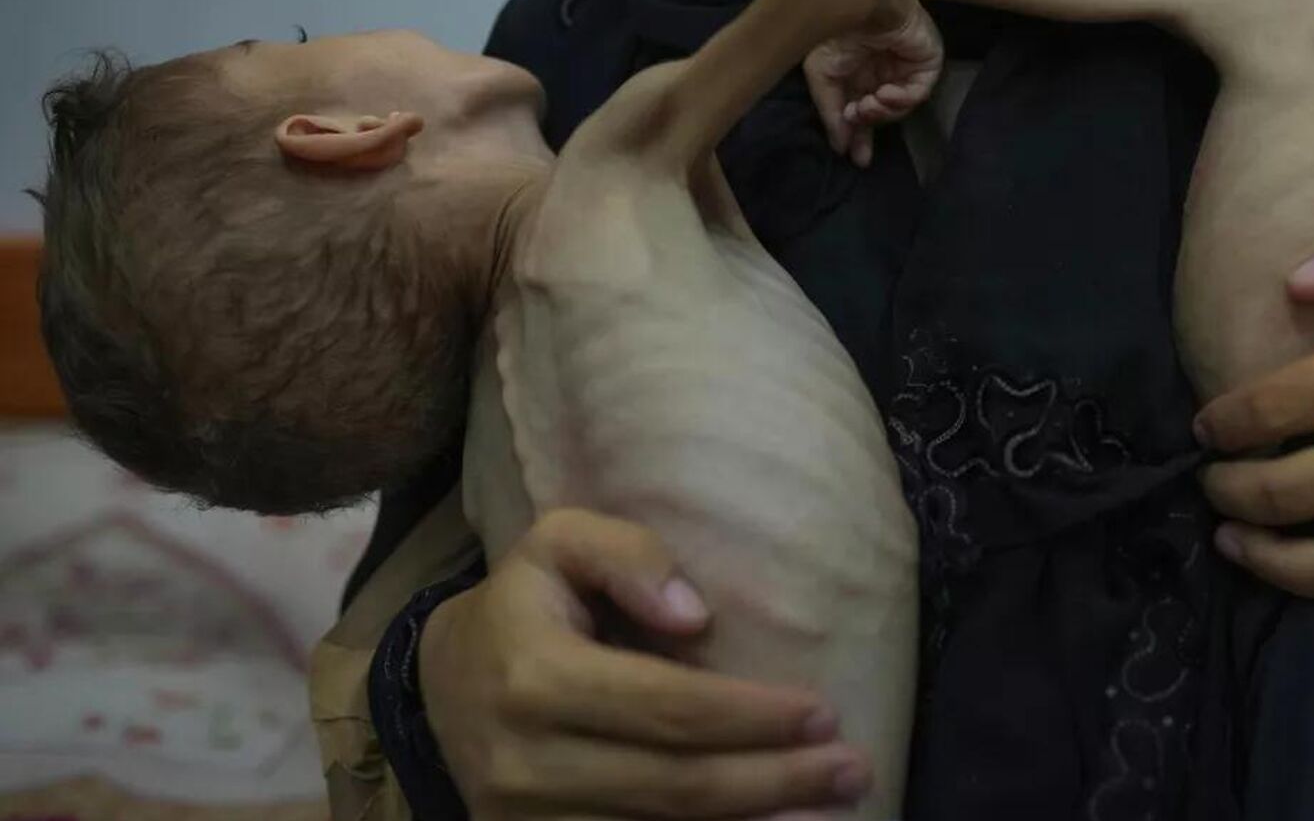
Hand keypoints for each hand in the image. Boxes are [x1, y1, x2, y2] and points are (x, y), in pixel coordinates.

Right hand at [420, 509, 869, 818]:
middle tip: (851, 770)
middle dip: (775, 780)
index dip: (751, 715)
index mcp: (535, 678)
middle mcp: (524, 764)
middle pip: (676, 786)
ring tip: (829, 814)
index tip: (823, 713)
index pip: (668, 708)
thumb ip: (627, 554)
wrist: (441, 682)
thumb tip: (695, 615)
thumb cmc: (525, 603)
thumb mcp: (559, 542)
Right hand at [801, 0, 943, 167]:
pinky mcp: (927, 63)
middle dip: (870, 124)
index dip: (859, 137)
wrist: (860, 0)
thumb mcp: (823, 75)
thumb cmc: (837, 30)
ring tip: (868, 102)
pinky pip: (918, 93)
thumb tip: (840, 147)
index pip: (861, 112)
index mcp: (858, 74)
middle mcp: (883, 73)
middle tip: (858, 119)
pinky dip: (902, 99)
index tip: (856, 158)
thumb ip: (831, 113)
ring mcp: (906, 68)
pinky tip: (885, 92)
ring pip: (900, 108)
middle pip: (883, 114)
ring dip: (882, 111)